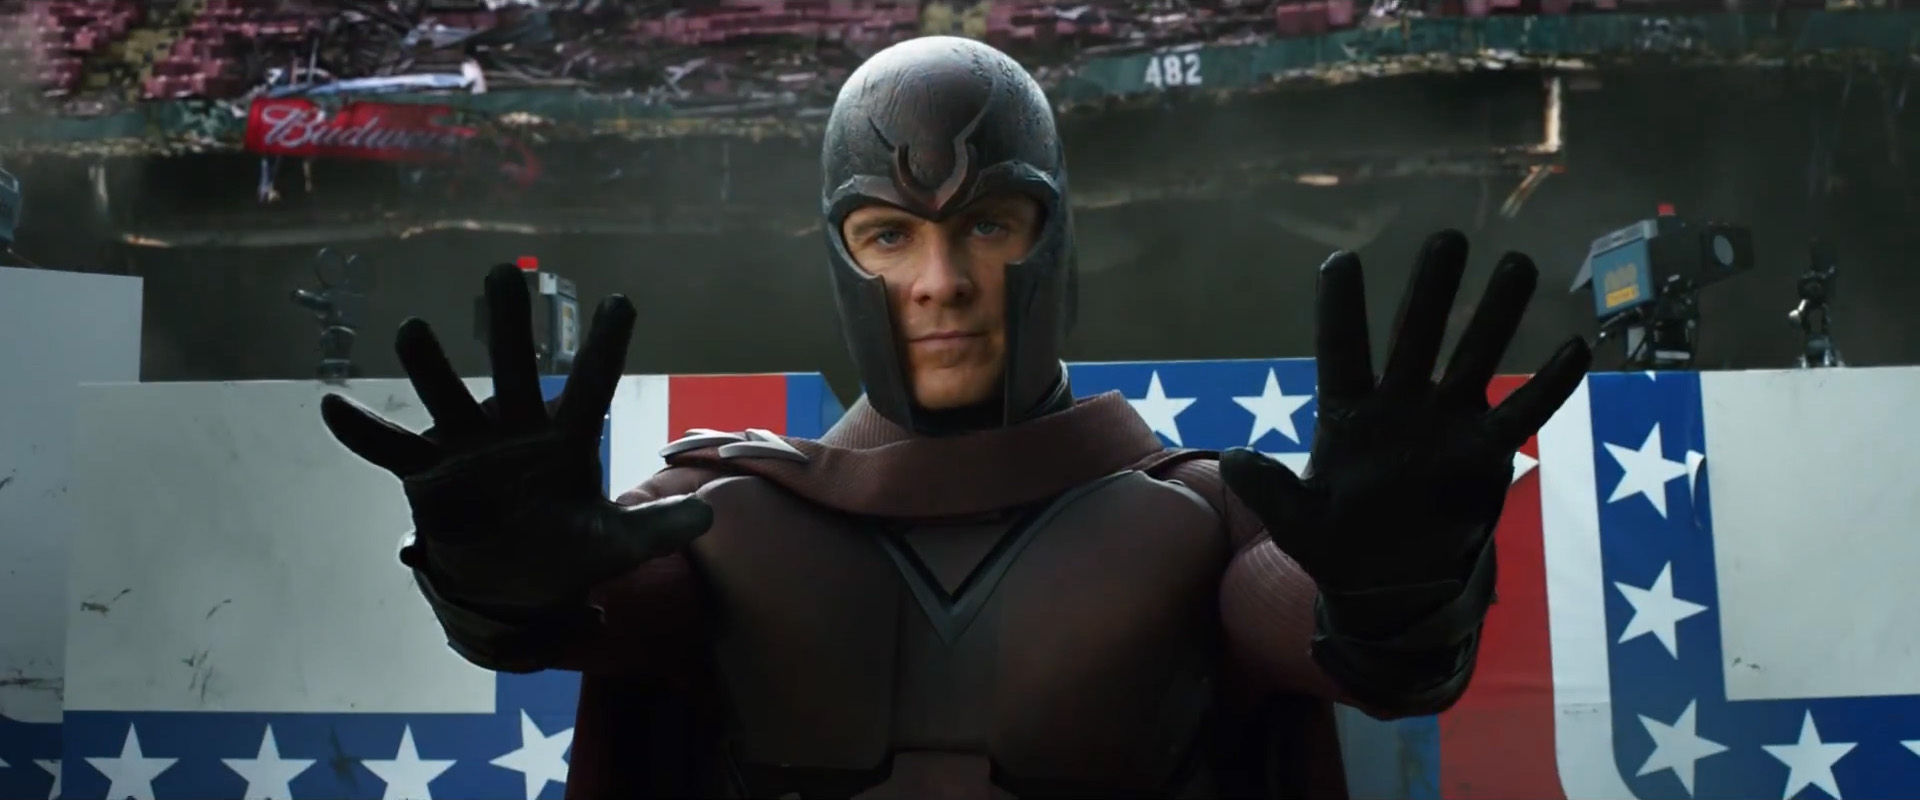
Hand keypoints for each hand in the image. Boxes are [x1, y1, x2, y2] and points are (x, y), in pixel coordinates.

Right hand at [320, 264, 711, 614]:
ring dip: (429, 366)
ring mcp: (467, 446)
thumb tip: (710, 518)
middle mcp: (515, 429)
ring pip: (446, 395)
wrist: (512, 583)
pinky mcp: (427, 474)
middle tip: (505, 273)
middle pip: (514, 369)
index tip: (621, 301)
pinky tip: (330, 404)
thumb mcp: (616, 545)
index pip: (592, 384)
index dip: (606, 346)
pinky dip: (361, 431)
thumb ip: (656, 529)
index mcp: (567, 439)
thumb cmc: (567, 550)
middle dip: (510, 325)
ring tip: (414, 330)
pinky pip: (390, 449)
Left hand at [1222, 230, 1588, 609]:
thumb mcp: (1296, 524)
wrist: (1389, 584)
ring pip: (1474, 357)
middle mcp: (1399, 405)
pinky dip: (1549, 386)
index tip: (1343, 259)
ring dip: (1496, 315)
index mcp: (1347, 413)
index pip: (1342, 349)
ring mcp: (1446, 425)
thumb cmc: (1336, 546)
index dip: (1341, 308)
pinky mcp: (1485, 455)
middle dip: (1432, 289)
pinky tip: (1575, 348)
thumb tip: (1234, 456)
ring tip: (1517, 264)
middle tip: (1448, 237)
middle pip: (1416, 335)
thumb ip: (1268, 490)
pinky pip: (1523, 414)